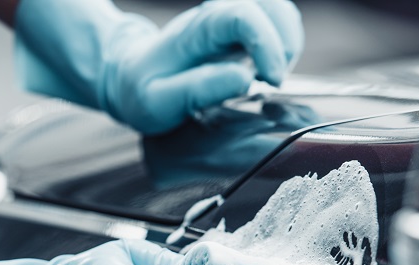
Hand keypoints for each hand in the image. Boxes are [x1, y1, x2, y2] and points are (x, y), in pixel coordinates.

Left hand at [14, 0, 303, 134]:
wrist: (130, 77)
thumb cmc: (143, 91)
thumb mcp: (159, 101)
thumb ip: (198, 90)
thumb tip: (243, 80)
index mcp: (198, 29)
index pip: (242, 15)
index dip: (266, 43)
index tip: (271, 80)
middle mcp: (217, 15)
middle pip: (270, 5)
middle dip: (284, 43)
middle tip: (272, 82)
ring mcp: (230, 21)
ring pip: (278, 11)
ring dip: (287, 43)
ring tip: (271, 77)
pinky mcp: (240, 31)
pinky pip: (276, 24)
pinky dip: (283, 46)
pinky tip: (267, 71)